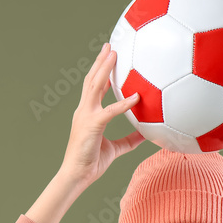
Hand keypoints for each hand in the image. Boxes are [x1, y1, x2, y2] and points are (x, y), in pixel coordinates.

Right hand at [59, 43, 145, 187]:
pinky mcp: (92, 125)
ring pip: (95, 86)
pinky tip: (136, 97)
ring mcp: (86, 116)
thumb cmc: (91, 164)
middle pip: (92, 80)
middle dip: (101, 62)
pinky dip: (124, 104)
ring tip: (114, 53)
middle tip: (110, 46)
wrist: (76, 176)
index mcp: (88, 113)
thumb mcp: (115, 149)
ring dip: (105, 69)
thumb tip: (145, 135)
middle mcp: (84, 110)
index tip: (108, 57)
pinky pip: (110, 111)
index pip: (94, 88)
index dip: (101, 72)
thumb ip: (129, 140)